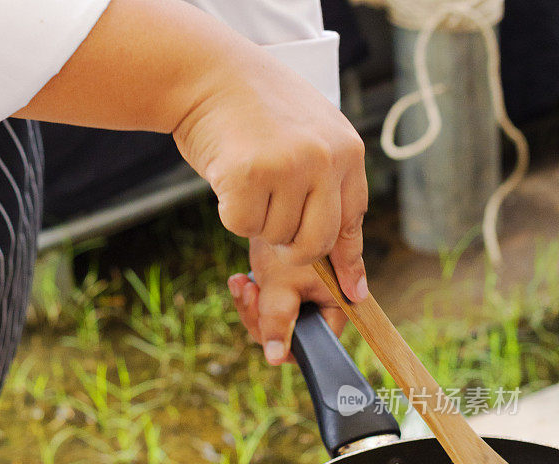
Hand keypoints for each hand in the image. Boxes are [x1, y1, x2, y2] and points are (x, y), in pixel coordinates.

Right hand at [173, 46, 367, 308]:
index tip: (350, 292)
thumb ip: (325, 181)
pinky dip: (230, 211)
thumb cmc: (255, 108)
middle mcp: (324, 160)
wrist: (209, 74)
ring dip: (255, 219)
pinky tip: (228, 175)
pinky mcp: (250, 176)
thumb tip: (332, 249)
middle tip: (270, 221)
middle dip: (290, 248)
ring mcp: (289, 167)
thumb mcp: (309, 134)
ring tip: (248, 176)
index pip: (352, 221)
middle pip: (315, 244)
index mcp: (346, 151)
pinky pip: (241, 225)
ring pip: (274, 237)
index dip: (347, 261)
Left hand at [228, 239, 346, 364]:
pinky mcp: (287, 288)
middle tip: (249, 293)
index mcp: (337, 306)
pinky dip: (251, 296)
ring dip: (252, 305)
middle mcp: (324, 304)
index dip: (286, 342)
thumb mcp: (282, 285)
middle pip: (289, 334)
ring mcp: (306, 297)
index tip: (263, 324)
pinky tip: (239, 280)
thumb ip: (279, 321)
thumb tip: (276, 359)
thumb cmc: (287, 241)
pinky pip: (266, 306)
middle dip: (261, 318)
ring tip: (242, 283)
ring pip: (273, 321)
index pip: (315, 344)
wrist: (278, 200)